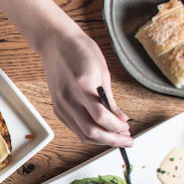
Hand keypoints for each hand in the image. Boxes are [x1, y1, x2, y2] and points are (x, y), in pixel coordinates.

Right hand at [34, 28, 132, 147]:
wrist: (56, 43)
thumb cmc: (80, 51)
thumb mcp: (102, 71)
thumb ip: (109, 99)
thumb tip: (120, 118)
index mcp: (82, 86)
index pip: (101, 117)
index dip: (117, 128)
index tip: (128, 129)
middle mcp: (68, 99)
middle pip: (90, 131)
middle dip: (111, 139)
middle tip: (126, 139)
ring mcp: (60, 105)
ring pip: (81, 134)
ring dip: (100, 140)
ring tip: (115, 137)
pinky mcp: (57, 108)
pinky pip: (74, 127)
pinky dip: (88, 133)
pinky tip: (100, 130)